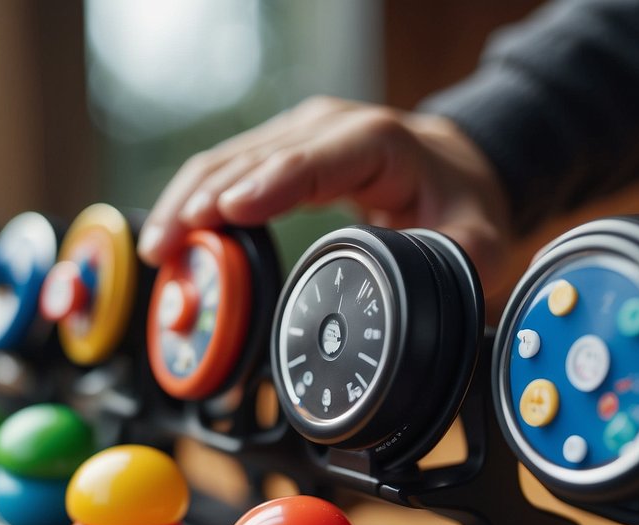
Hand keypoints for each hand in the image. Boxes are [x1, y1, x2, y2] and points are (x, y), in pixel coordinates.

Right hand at [137, 96, 513, 302]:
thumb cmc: (458, 200)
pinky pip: (226, 171)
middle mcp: (330, 129)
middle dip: (206, 201)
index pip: (318, 157)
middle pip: (254, 157)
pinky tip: (173, 234)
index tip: (231, 210)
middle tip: (170, 247)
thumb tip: (427, 281)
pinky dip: (195, 201)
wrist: (452, 170)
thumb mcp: (479, 237)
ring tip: (158, 248)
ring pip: (228, 160)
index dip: (272, 182)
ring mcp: (299, 136)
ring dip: (188, 202)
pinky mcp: (280, 154)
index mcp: (378, 143)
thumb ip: (461, 260)